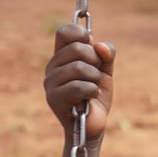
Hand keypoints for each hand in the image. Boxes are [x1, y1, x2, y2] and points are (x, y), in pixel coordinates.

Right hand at [44, 22, 114, 139]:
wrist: (93, 124)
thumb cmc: (96, 96)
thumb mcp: (105, 71)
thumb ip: (107, 55)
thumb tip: (100, 45)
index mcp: (61, 56)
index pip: (64, 32)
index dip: (80, 34)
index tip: (92, 46)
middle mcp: (52, 67)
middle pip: (76, 49)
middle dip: (96, 61)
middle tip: (97, 76)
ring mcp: (50, 83)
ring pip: (78, 68)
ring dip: (95, 79)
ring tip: (94, 88)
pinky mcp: (54, 99)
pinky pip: (78, 87)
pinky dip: (92, 91)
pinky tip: (90, 98)